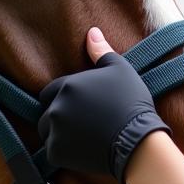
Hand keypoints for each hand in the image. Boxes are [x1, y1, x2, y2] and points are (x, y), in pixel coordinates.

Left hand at [38, 28, 170, 183]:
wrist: (137, 141)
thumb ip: (101, 51)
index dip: (64, 98)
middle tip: (82, 122)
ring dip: (58, 133)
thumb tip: (92, 31)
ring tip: (82, 136)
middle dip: (59, 115)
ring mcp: (55, 130)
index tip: (80, 106)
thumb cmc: (131, 102)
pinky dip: (64, 151)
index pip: (50, 91)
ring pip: (47, 131)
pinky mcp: (57, 152)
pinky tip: (83, 148)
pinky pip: (53, 150)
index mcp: (67, 85)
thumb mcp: (120, 70)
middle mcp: (56, 106)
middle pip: (47, 111)